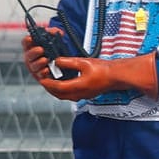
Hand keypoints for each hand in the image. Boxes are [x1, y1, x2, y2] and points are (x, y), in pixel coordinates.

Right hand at [21, 27, 63, 82]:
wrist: (62, 64)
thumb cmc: (54, 50)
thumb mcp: (54, 39)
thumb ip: (54, 32)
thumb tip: (56, 31)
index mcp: (31, 47)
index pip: (25, 42)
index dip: (27, 40)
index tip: (31, 38)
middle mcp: (31, 57)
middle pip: (28, 54)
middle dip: (34, 52)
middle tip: (41, 49)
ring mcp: (35, 67)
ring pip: (33, 65)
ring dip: (39, 62)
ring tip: (46, 59)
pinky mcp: (40, 76)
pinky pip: (40, 75)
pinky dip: (43, 72)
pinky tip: (48, 69)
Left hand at [40, 53, 158, 102]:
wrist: (117, 76)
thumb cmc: (104, 69)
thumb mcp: (83, 62)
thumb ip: (67, 62)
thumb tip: (56, 61)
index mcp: (78, 86)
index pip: (57, 87)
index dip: (48, 83)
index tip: (41, 78)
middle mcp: (80, 94)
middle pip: (59, 95)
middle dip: (50, 88)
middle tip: (44, 81)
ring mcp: (84, 96)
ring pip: (65, 96)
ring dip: (56, 91)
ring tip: (51, 83)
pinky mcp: (87, 95)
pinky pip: (71, 96)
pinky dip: (64, 91)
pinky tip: (64, 84)